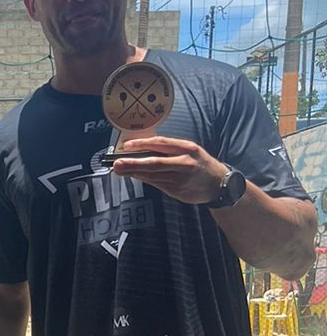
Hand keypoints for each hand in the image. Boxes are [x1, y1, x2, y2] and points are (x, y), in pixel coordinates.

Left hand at [109, 136, 226, 204]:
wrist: (219, 184)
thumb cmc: (200, 164)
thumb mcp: (190, 150)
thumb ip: (170, 149)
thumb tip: (144, 148)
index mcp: (187, 149)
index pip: (161, 144)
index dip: (142, 144)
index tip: (127, 145)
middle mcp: (184, 163)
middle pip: (154, 163)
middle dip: (133, 163)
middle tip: (117, 163)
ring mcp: (180, 179)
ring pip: (152, 175)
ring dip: (134, 173)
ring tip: (119, 169)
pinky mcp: (176, 191)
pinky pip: (156, 184)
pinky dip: (144, 179)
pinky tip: (134, 176)